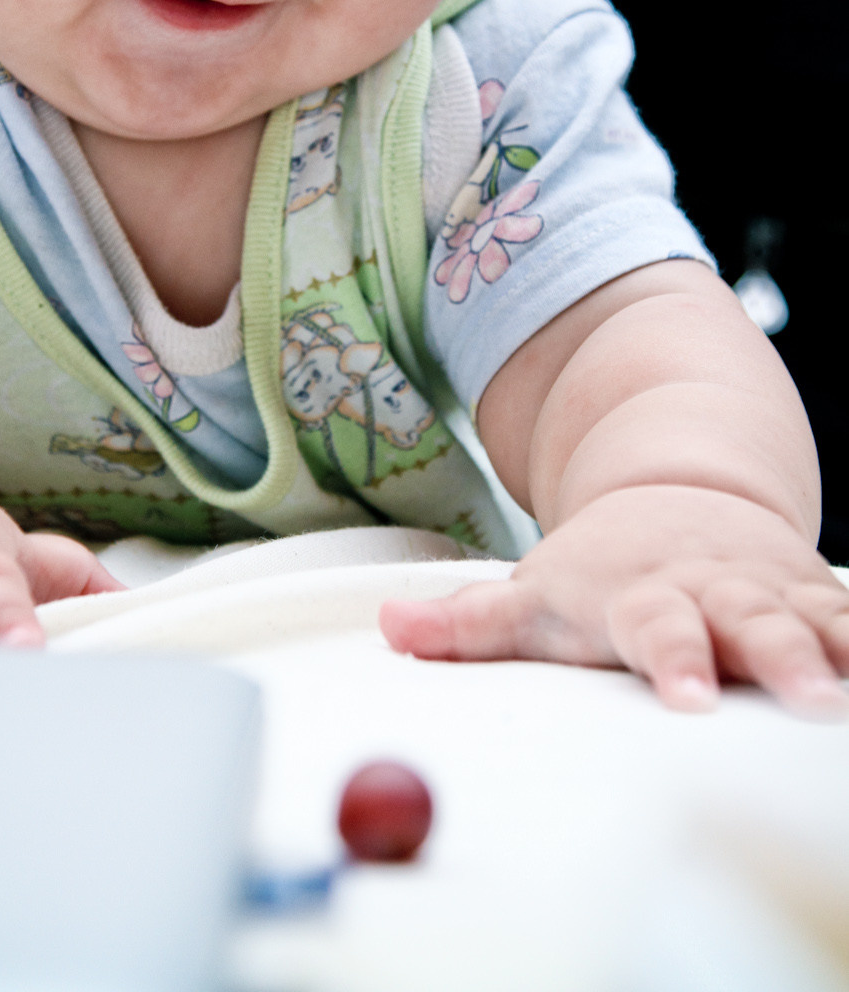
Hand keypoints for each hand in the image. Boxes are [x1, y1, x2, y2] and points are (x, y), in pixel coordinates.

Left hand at [380, 485, 848, 715]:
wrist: (678, 497)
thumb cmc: (600, 572)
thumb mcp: (537, 594)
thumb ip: (469, 623)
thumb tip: (391, 629)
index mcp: (644, 596)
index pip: (656, 627)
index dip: (673, 657)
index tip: (686, 694)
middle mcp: (713, 591)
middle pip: (747, 624)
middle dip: (780, 657)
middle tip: (809, 698)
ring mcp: (769, 592)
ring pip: (813, 620)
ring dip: (841, 651)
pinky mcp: (812, 596)